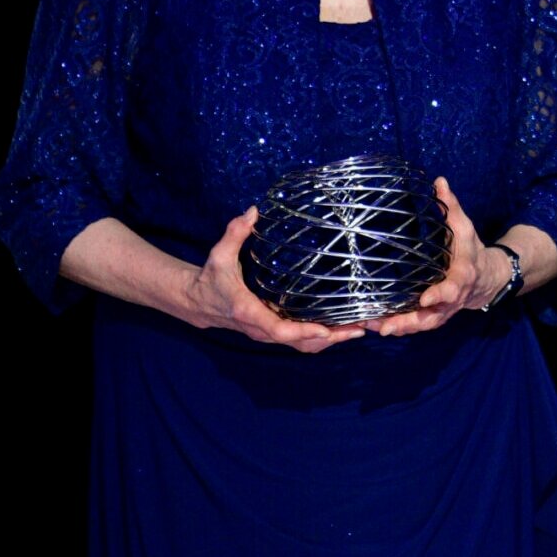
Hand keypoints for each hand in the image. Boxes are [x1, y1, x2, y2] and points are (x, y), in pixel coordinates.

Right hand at [186, 207, 367, 353]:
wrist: (198, 302)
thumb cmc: (210, 278)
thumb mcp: (219, 255)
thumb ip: (235, 233)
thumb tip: (253, 211)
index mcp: (248, 312)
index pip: (277, 329)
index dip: (302, 331)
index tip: (325, 329)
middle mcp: (260, 328)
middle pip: (298, 342)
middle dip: (328, 338)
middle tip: (358, 330)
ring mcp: (267, 334)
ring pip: (301, 345)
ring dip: (329, 341)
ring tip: (357, 330)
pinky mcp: (272, 333)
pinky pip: (299, 341)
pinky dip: (320, 339)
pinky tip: (340, 329)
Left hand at [367, 176, 500, 335]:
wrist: (488, 278)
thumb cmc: (471, 249)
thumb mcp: (465, 227)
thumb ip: (451, 206)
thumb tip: (439, 181)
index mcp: (463, 274)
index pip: (454, 286)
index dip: (440, 294)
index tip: (424, 299)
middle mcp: (454, 297)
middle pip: (434, 315)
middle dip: (411, 322)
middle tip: (388, 326)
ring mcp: (444, 310)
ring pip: (423, 324)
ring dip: (400, 328)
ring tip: (373, 327)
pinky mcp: (434, 315)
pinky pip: (417, 325)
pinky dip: (398, 328)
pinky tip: (374, 326)